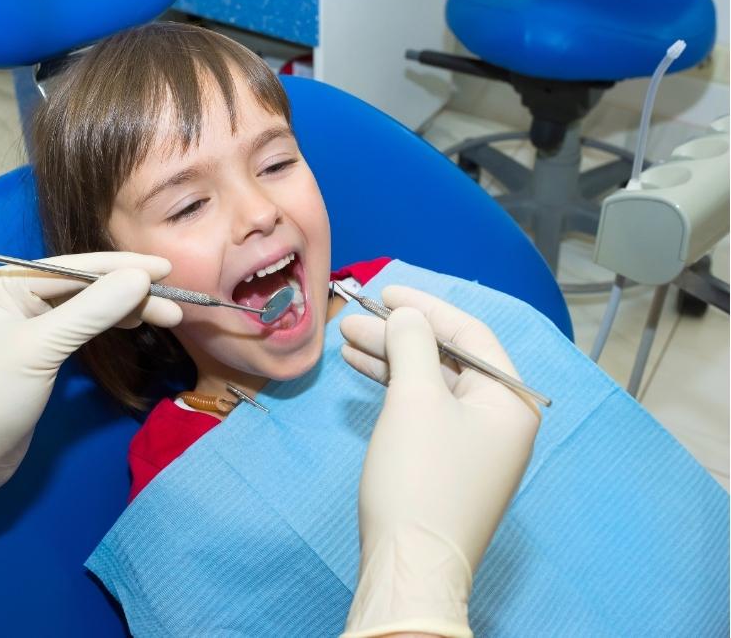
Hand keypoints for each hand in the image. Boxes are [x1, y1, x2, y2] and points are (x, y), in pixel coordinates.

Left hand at [0, 252, 180, 554]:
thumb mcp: (43, 348)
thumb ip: (92, 310)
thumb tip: (140, 278)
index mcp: (4, 282)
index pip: (74, 266)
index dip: (123, 267)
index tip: (166, 268)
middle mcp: (15, 293)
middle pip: (85, 284)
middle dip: (130, 292)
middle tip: (176, 302)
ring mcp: (29, 319)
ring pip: (89, 304)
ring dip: (127, 308)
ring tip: (168, 315)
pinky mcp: (42, 346)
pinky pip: (84, 324)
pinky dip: (111, 323)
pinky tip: (136, 322)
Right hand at [338, 286, 539, 637]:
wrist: (411, 566)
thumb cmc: (420, 475)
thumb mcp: (416, 399)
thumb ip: (414, 344)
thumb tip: (409, 316)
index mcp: (510, 400)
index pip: (470, 334)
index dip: (426, 306)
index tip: (384, 291)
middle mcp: (500, 419)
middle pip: (449, 358)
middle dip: (401, 334)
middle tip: (354, 318)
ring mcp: (473, 444)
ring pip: (431, 384)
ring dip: (391, 359)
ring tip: (348, 340)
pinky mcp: (446, 463)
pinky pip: (424, 410)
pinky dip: (395, 389)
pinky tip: (363, 371)